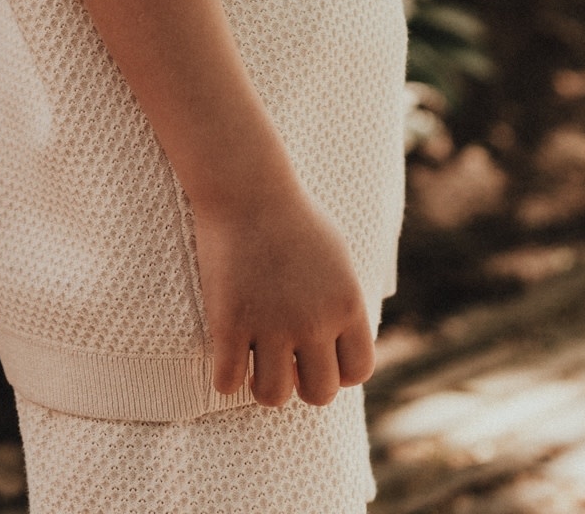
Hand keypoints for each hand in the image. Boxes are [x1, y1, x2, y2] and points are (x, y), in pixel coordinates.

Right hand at [193, 184, 374, 408]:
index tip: (315, 357)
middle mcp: (315, 321)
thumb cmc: (292, 217)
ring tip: (255, 364)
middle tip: (284, 362)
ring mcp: (272, 324)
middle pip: (320, 393)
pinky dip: (226, 378)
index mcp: (346, 304)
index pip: (358, 371)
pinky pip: (228, 381)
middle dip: (301, 384)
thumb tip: (345, 342)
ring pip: (273, 396)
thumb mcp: (337, 257)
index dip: (337, 372)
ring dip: (264, 386)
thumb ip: (344, 302)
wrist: (247, 188)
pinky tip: (226, 358)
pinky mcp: (230, 323)